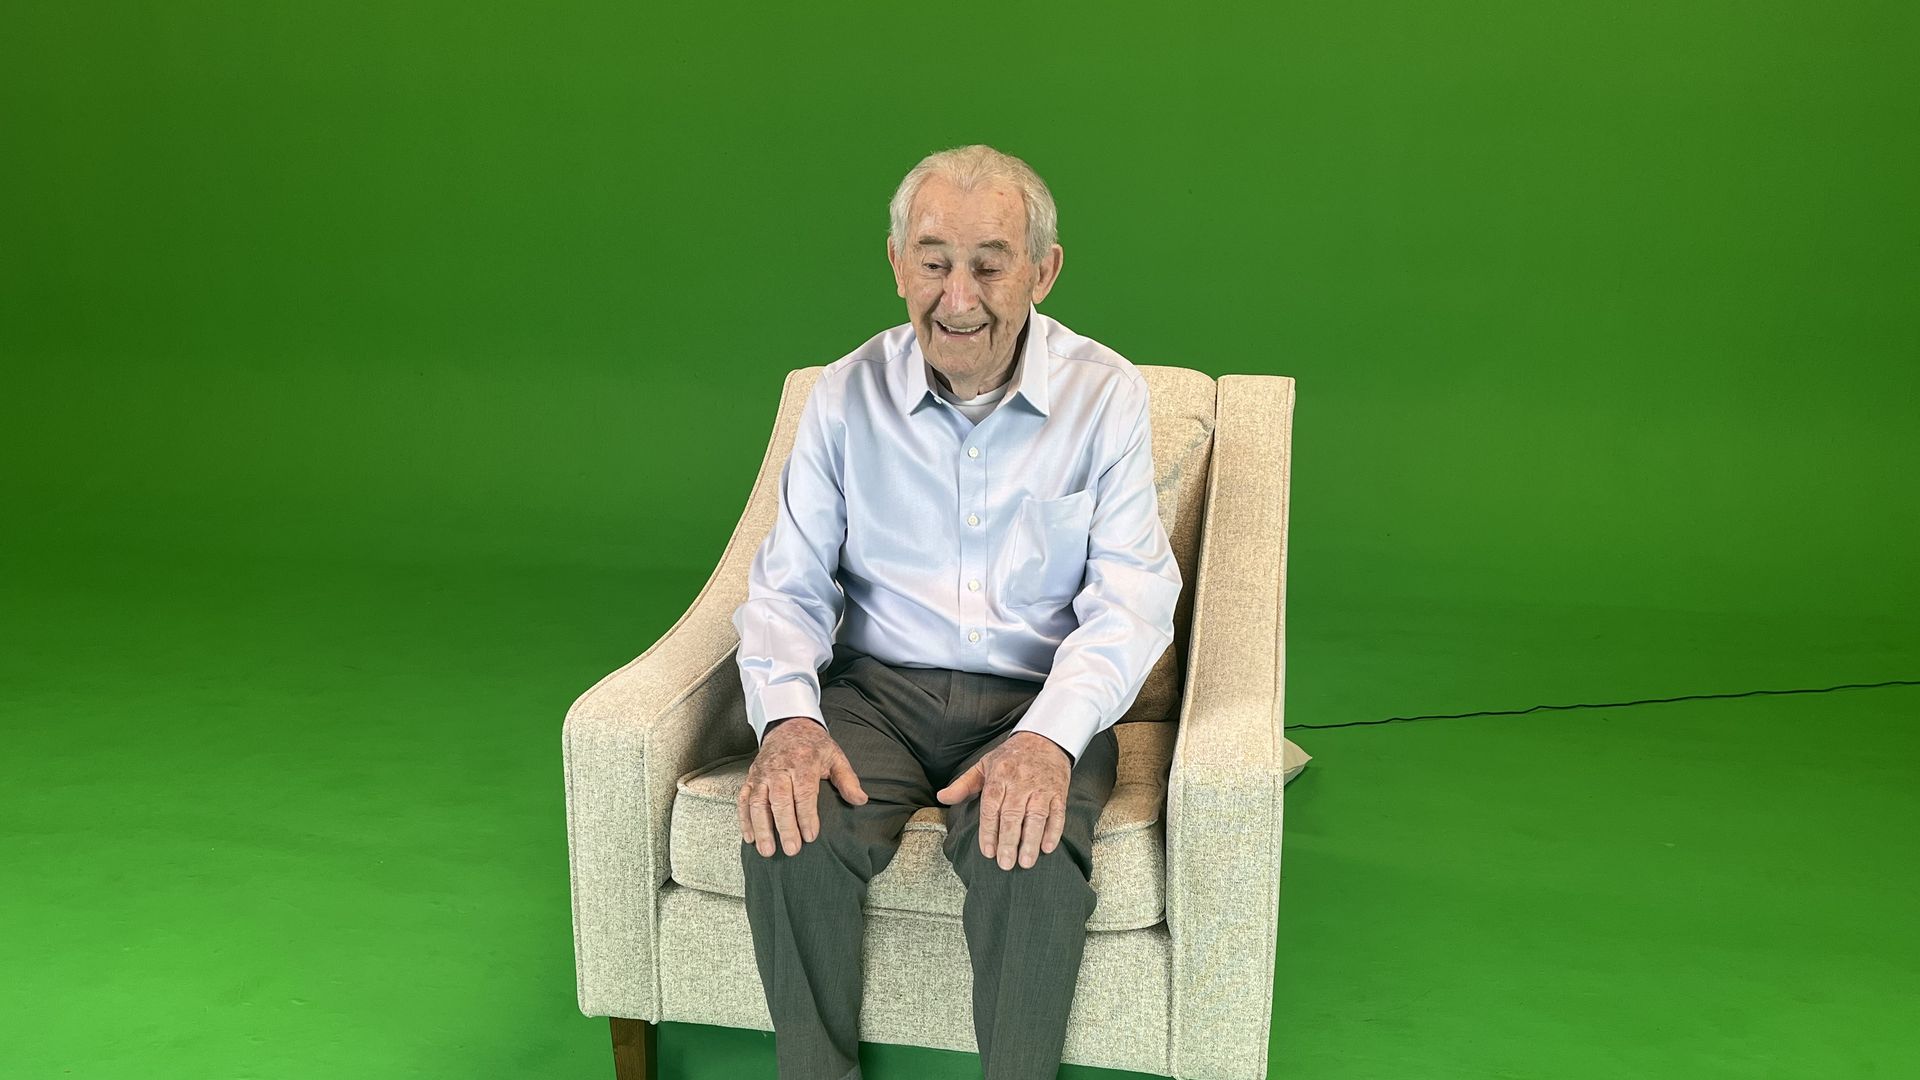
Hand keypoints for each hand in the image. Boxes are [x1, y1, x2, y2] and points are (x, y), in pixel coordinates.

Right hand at [739, 717, 868, 856]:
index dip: (806, 816)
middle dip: (784, 827)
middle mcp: (778, 768)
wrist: (788, 726)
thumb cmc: (814, 746)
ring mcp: (761, 774)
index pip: (803, 793)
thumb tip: (861, 800)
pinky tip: (750, 838)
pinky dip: (744, 820)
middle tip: (791, 849)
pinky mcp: (750, 779)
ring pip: (757, 802)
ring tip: (767, 851)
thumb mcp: (835, 757)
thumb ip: (847, 779)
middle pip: (779, 800)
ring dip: (761, 828)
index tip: (811, 836)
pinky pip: (743, 800)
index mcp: (802, 762)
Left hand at [935, 731, 1070, 869]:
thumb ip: (963, 785)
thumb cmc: (1010, 756)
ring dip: (1031, 841)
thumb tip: (942, 797)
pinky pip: (1058, 813)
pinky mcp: (1059, 791)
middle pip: (1013, 815)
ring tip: (1025, 862)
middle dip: (1008, 841)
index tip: (988, 852)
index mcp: (999, 776)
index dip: (989, 830)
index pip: (991, 806)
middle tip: (1005, 864)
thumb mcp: (984, 765)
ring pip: (1036, 816)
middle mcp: (1020, 782)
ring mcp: (1041, 787)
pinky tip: (1047, 848)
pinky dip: (1054, 831)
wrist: (1045, 737)